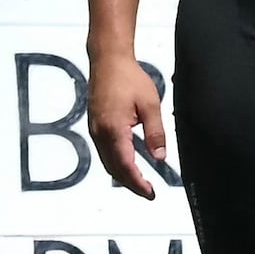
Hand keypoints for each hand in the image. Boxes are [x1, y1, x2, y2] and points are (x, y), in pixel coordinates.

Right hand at [89, 41, 173, 200]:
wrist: (108, 60)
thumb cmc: (128, 77)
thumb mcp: (150, 105)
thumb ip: (155, 132)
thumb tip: (160, 156)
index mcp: (114, 130)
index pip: (126, 166)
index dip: (138, 183)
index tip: (150, 193)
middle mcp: (100, 133)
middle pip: (114, 169)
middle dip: (131, 184)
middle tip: (148, 192)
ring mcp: (95, 130)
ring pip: (107, 162)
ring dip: (122, 175)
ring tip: (140, 183)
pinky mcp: (95, 126)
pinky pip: (104, 152)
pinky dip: (116, 163)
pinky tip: (128, 164)